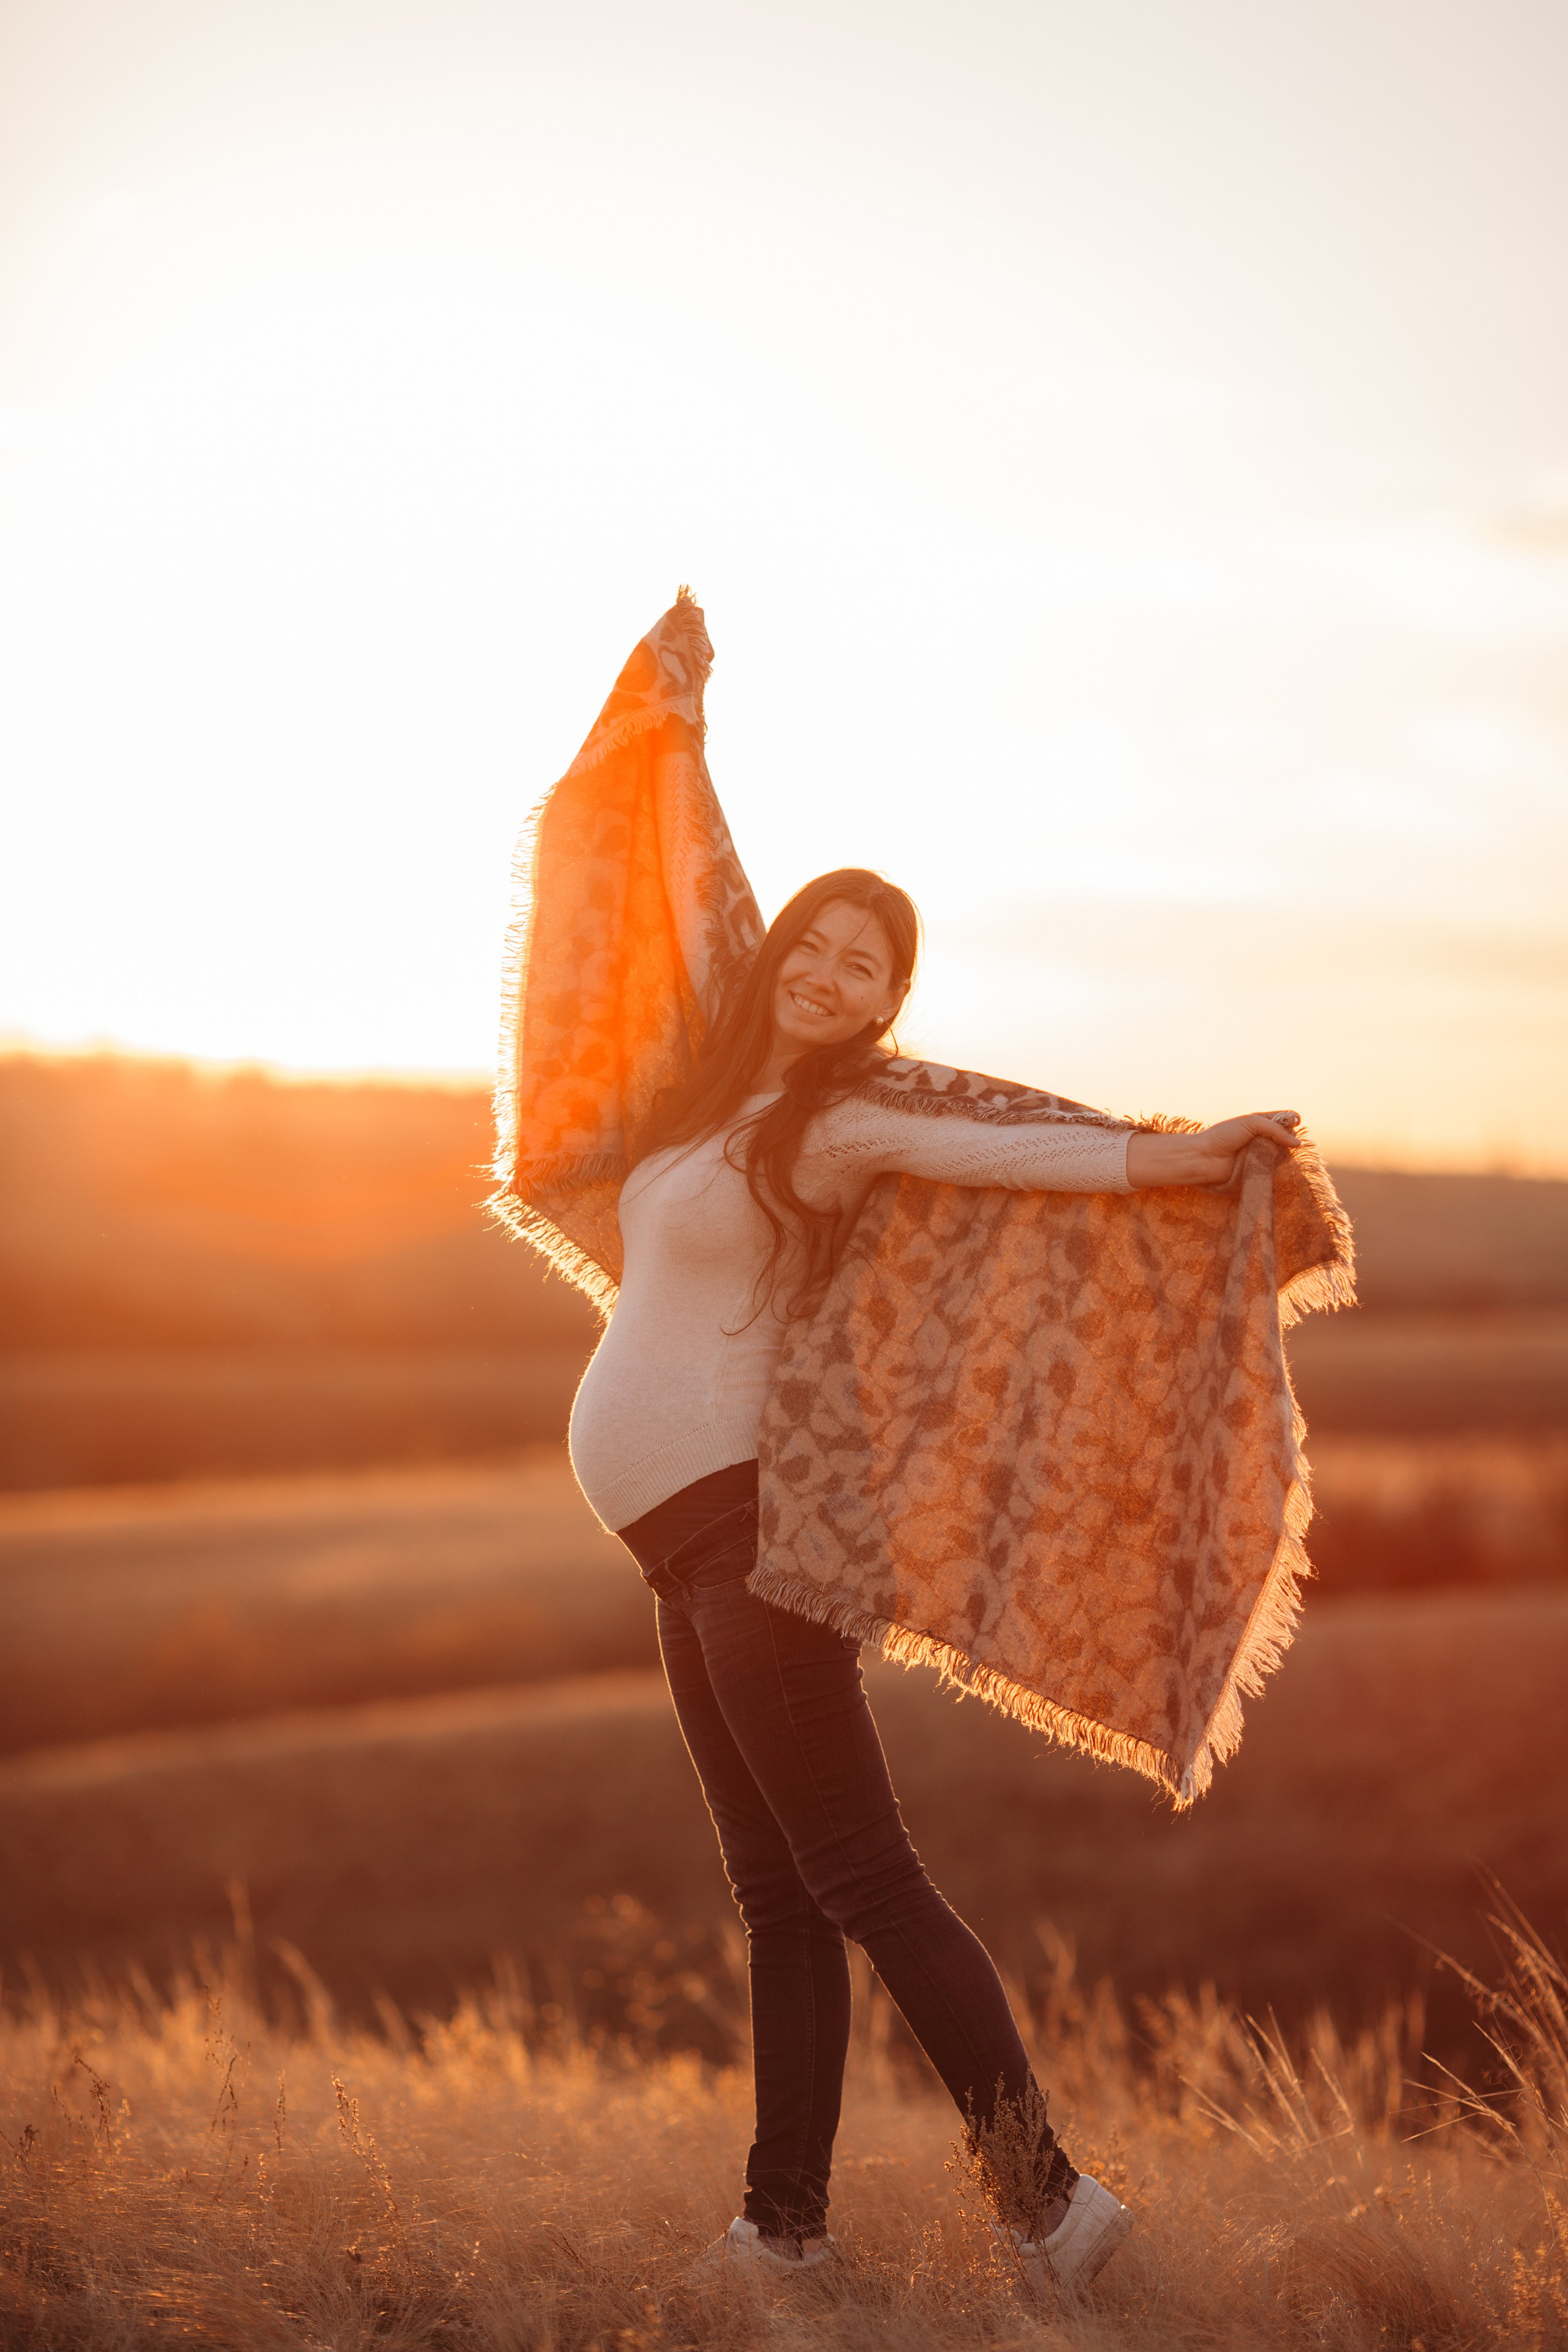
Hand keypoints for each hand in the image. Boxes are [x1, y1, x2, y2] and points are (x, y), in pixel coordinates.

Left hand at [1126, 1111, 1300, 1190]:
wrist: (1203, 1158)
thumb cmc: (1223, 1136)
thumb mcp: (1251, 1123)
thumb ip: (1275, 1130)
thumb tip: (1298, 1143)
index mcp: (1259, 1123)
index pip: (1283, 1119)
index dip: (1292, 1120)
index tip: (1295, 1122)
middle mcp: (1262, 1139)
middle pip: (1286, 1138)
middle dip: (1288, 1138)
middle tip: (1282, 1139)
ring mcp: (1260, 1156)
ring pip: (1283, 1155)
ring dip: (1280, 1153)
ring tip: (1268, 1152)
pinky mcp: (1257, 1172)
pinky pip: (1273, 1170)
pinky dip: (1274, 1167)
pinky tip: (1269, 1164)